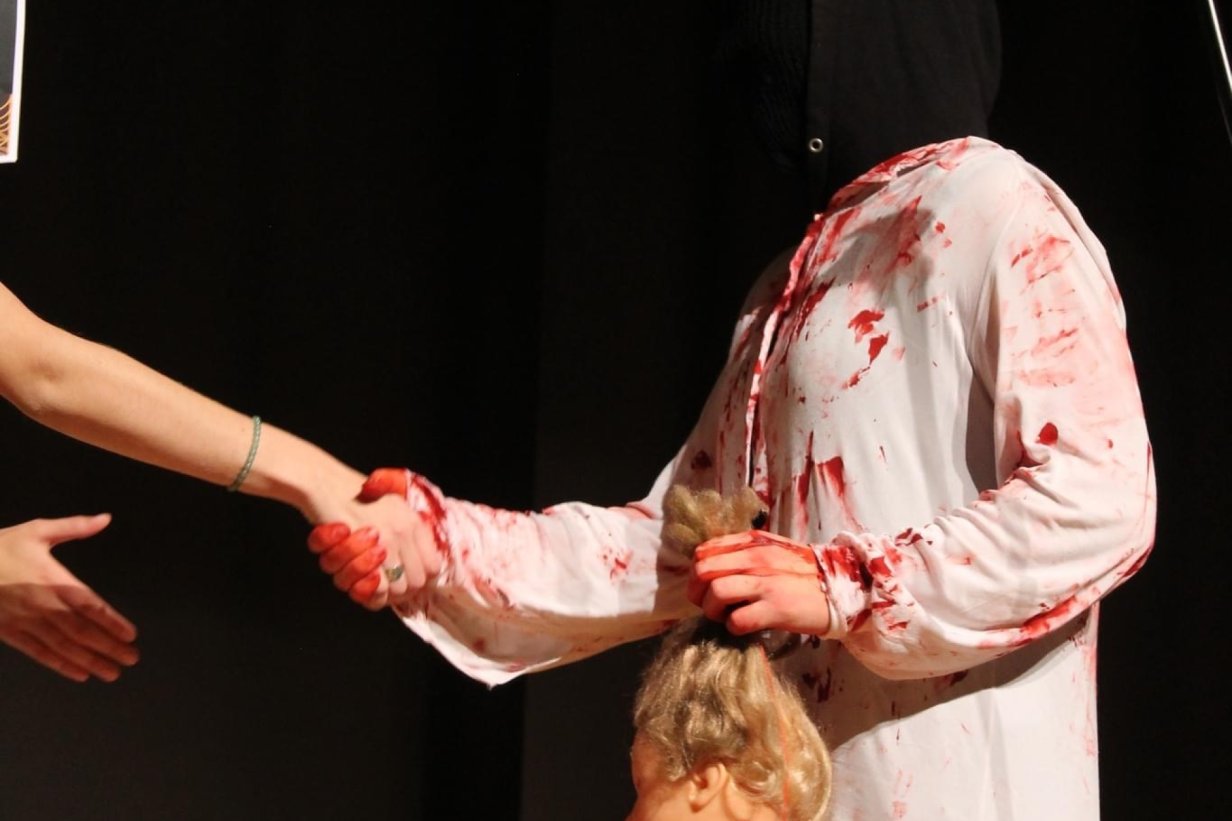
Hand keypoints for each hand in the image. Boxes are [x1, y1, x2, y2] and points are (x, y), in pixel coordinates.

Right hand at [0, 515, 139, 681]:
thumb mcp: (37, 531)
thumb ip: (74, 526)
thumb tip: (105, 519)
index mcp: (53, 579)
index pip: (90, 605)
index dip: (112, 622)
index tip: (131, 634)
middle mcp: (42, 604)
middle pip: (81, 630)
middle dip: (108, 646)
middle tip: (131, 659)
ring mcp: (25, 621)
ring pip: (63, 646)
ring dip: (90, 660)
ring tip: (112, 672)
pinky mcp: (10, 633)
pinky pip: (39, 652)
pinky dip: (60, 665)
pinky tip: (79, 673)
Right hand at [307, 468, 440, 611]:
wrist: (325, 484)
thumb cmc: (354, 501)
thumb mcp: (391, 512)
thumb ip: (407, 540)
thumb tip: (415, 579)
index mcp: (415, 523)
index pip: (433, 568)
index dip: (416, 580)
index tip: (398, 582)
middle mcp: (405, 529)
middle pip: (417, 583)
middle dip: (397, 591)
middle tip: (376, 584)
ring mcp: (385, 535)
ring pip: (396, 588)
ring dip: (378, 589)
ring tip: (362, 577)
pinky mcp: (362, 542)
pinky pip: (376, 584)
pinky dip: (364, 587)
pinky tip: (353, 577)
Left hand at [686, 530, 830, 635]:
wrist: (845, 587)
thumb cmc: (806, 572)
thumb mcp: (774, 550)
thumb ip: (744, 551)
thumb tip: (712, 564)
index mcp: (752, 542)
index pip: (703, 551)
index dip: (697, 572)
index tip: (705, 586)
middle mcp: (755, 558)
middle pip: (703, 571)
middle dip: (698, 593)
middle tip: (711, 605)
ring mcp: (765, 583)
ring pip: (716, 593)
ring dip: (713, 611)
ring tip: (726, 617)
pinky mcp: (776, 609)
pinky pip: (737, 620)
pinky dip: (733, 627)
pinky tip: (743, 627)